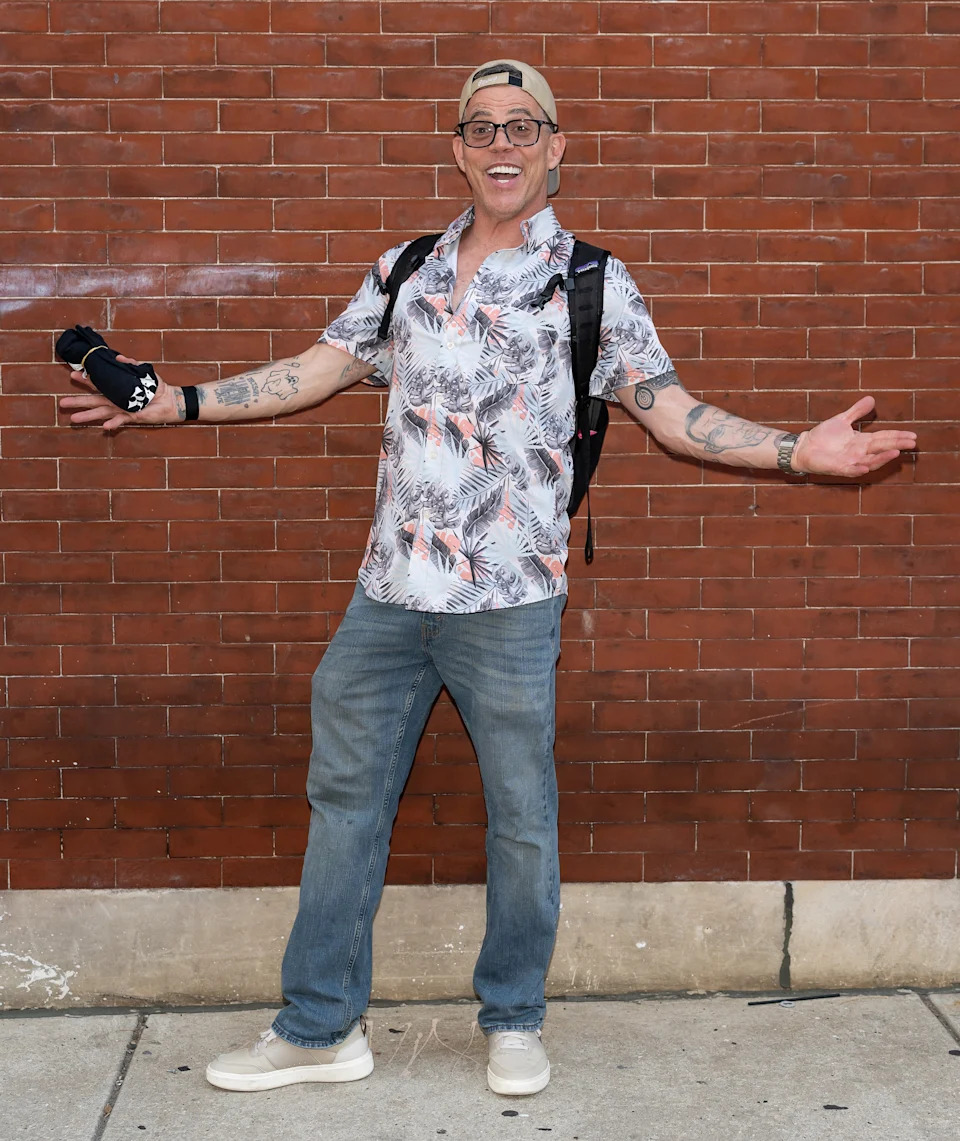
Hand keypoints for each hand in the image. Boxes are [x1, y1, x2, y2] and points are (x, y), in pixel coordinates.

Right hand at [59, 355, 181, 430]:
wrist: (168, 400)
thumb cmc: (155, 387)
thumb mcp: (142, 371)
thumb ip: (130, 363)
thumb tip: (118, 357)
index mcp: (116, 388)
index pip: (97, 383)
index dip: (85, 379)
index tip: (73, 373)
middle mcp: (115, 400)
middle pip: (93, 401)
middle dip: (77, 401)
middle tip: (62, 403)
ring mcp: (121, 409)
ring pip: (101, 413)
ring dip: (88, 416)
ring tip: (73, 418)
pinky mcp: (131, 417)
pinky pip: (120, 421)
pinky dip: (112, 424)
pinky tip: (104, 426)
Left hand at [793, 396, 916, 477]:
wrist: (804, 447)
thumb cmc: (823, 436)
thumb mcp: (842, 420)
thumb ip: (856, 411)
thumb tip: (871, 399)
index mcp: (862, 441)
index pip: (884, 438)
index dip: (898, 436)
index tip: (913, 435)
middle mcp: (859, 452)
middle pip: (882, 448)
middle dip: (897, 445)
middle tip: (912, 442)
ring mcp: (850, 461)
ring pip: (870, 461)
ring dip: (882, 458)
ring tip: (895, 452)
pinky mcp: (838, 467)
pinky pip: (850, 470)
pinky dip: (858, 469)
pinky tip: (866, 467)